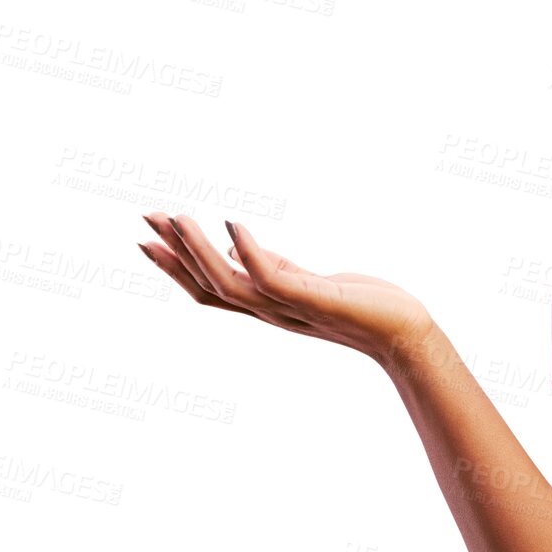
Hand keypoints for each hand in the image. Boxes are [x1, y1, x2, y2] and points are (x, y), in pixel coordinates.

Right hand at [138, 212, 435, 367]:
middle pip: (208, 287)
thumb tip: (235, 246)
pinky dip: (249, 252)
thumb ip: (272, 267)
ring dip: (201, 251)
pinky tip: (234, 225)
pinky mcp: (313, 300)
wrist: (404, 333)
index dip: (177, 266)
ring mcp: (289, 308)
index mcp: (267, 305)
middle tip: (148, 220)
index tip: (149, 238)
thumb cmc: (361, 304)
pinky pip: (270, 278)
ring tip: (181, 218)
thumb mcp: (306, 281)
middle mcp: (270, 311)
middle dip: (176, 254)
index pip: (209, 288)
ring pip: (230, 284)